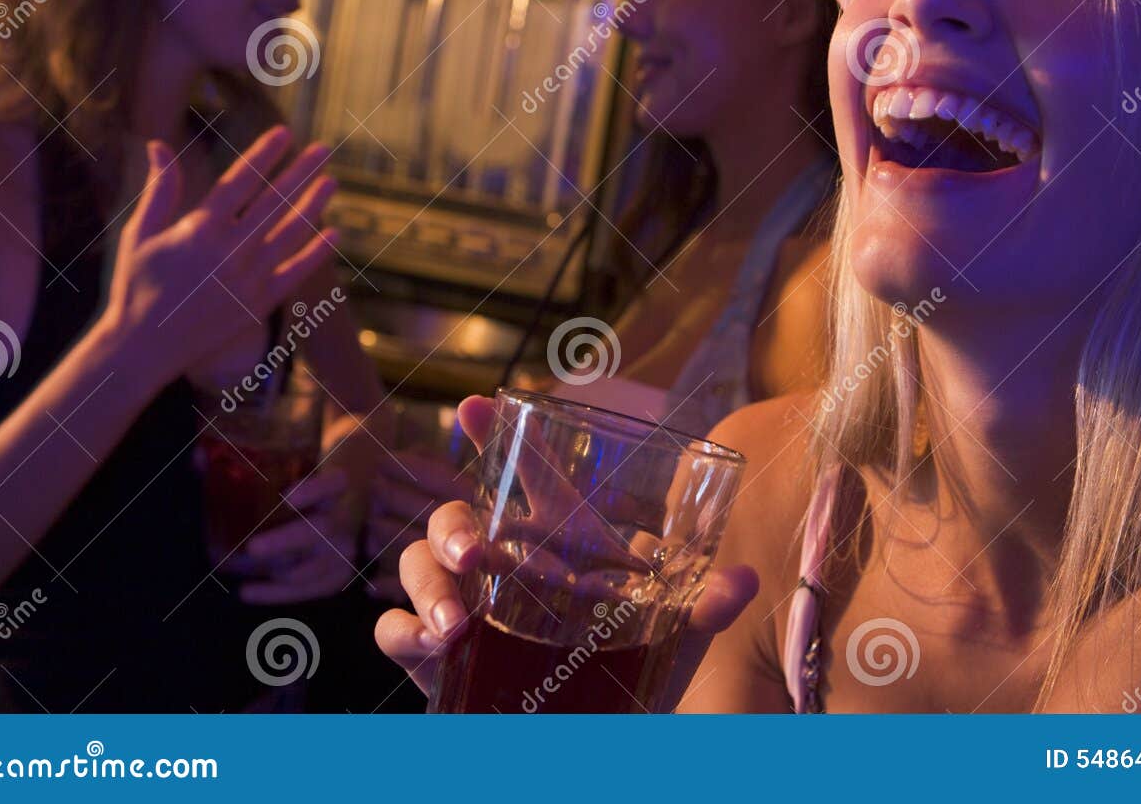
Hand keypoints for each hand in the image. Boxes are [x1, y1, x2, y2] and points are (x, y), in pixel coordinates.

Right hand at [104, 126, 338, 389]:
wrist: (142, 347)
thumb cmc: (136, 285)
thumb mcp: (139, 233)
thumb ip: (160, 190)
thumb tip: (159, 144)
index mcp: (199, 229)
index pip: (239, 181)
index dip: (263, 155)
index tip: (283, 132)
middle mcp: (229, 250)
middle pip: (273, 202)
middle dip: (300, 172)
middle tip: (324, 149)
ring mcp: (247, 278)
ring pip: (290, 234)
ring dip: (313, 206)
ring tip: (332, 182)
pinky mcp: (258, 304)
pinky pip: (295, 274)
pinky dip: (316, 254)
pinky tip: (334, 234)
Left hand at [237, 467, 359, 603]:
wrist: (322, 516)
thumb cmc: (290, 492)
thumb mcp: (274, 476)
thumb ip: (237, 464)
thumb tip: (198, 458)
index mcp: (329, 489)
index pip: (336, 484)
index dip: (315, 490)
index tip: (286, 496)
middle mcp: (339, 519)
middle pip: (323, 529)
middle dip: (288, 540)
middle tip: (254, 548)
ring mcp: (341, 549)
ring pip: (319, 566)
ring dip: (285, 574)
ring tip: (248, 573)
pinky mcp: (336, 575)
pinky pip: (313, 590)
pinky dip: (279, 594)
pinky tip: (247, 592)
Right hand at [373, 395, 759, 708]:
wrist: (595, 738)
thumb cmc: (630, 673)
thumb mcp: (672, 638)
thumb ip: (704, 608)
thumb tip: (746, 581)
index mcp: (552, 540)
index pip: (519, 474)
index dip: (491, 431)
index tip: (473, 403)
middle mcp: (498, 565)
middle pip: (455, 516)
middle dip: (451, 523)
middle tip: (475, 551)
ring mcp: (462, 608)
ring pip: (417, 565)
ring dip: (427, 585)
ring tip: (455, 625)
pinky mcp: (438, 659)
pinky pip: (394, 632)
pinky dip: (403, 633)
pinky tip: (431, 648)